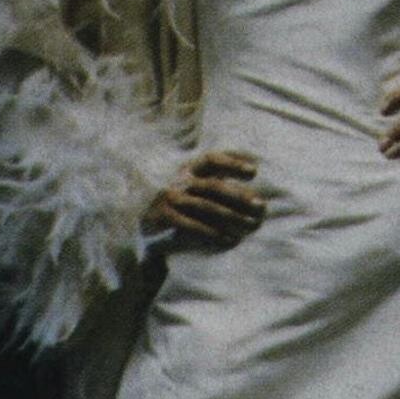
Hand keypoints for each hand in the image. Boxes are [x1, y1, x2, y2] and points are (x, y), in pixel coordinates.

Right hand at [144, 149, 267, 250]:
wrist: (138, 226)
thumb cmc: (173, 207)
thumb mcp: (189, 190)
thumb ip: (212, 185)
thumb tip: (252, 191)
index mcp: (186, 169)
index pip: (211, 159)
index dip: (232, 163)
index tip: (254, 172)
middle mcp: (178, 180)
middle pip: (213, 185)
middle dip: (239, 195)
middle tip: (261, 206)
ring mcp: (169, 198)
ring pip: (206, 206)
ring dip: (231, 216)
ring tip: (249, 225)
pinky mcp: (163, 217)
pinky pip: (192, 224)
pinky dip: (212, 232)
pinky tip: (229, 239)